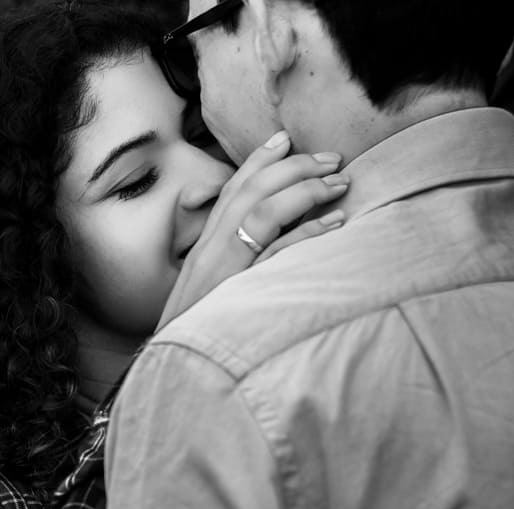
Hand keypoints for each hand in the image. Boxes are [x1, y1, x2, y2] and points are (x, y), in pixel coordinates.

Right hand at [157, 131, 348, 330]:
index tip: (286, 138)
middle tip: (333, 158)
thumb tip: (262, 244)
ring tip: (340, 182)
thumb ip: (229, 261)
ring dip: (306, 190)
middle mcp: (210, 249)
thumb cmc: (196, 329)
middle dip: (294, 166)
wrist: (174, 365)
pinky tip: (336, 222)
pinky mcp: (239, 290)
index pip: (231, 190)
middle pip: (251, 190)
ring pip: (264, 211)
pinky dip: (308, 232)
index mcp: (204, 245)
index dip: (258, 160)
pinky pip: (277, 252)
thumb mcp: (208, 288)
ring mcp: (223, 267)